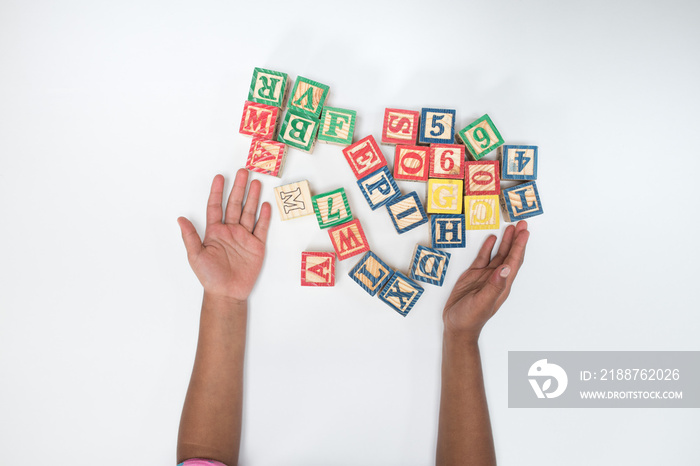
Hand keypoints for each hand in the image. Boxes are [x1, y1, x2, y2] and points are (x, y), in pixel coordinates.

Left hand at [177, 169, 270, 302]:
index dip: (217, 191)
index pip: (216, 206)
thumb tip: (180, 219)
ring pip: (249, 212)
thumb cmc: (209, 276)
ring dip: (252, 197)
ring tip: (256, 182)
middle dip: (239, 188)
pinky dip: (264, 217)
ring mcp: (244, 237)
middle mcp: (230, 231)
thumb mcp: (195, 256)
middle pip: (234, 204)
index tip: (220, 177)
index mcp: (214, 231)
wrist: (226, 293)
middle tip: (243, 171)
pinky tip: (265, 205)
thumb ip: (190, 237)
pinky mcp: (256, 246)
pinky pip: (261, 228)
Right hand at [442, 221, 529, 340]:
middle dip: (516, 239)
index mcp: (502, 284)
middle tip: (522, 224)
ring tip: (510, 227)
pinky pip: (483, 258)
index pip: (514, 261)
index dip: (520, 246)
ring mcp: (485, 276)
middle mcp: (496, 277)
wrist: (457, 326)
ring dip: (505, 241)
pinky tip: (491, 238)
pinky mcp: (473, 275)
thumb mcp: (483, 302)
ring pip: (498, 254)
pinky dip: (487, 247)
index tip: (525, 232)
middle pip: (510, 255)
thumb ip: (494, 285)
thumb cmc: (471, 318)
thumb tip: (506, 268)